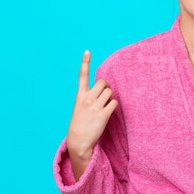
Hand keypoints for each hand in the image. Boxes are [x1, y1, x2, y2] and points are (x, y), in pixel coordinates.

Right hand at [66, 50, 117, 179]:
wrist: (79, 141)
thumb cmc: (80, 124)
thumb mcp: (80, 108)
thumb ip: (89, 97)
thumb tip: (104, 88)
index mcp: (79, 96)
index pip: (82, 76)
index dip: (85, 62)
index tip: (87, 51)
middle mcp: (87, 99)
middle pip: (103, 83)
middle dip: (107, 87)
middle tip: (105, 96)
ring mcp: (95, 106)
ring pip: (110, 92)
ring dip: (110, 98)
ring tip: (104, 107)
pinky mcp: (103, 114)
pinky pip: (114, 103)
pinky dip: (113, 106)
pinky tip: (108, 113)